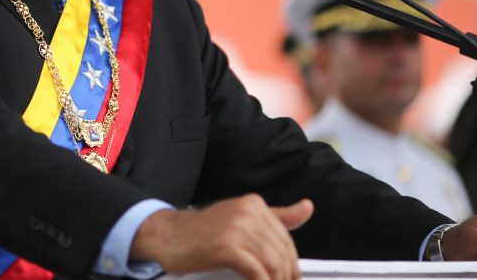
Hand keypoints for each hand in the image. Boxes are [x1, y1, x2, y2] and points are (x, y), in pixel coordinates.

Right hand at [130, 195, 313, 279]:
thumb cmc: (202, 232)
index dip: (290, 263)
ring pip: (273, 263)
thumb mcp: (241, 217)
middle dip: (285, 275)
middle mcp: (248, 212)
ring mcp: (237, 228)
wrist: (169, 235)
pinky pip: (257, 271)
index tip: (290, 277)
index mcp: (254, 204)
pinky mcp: (227, 246)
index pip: (286, 238)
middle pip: (282, 252)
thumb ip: (277, 216)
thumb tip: (307, 208)